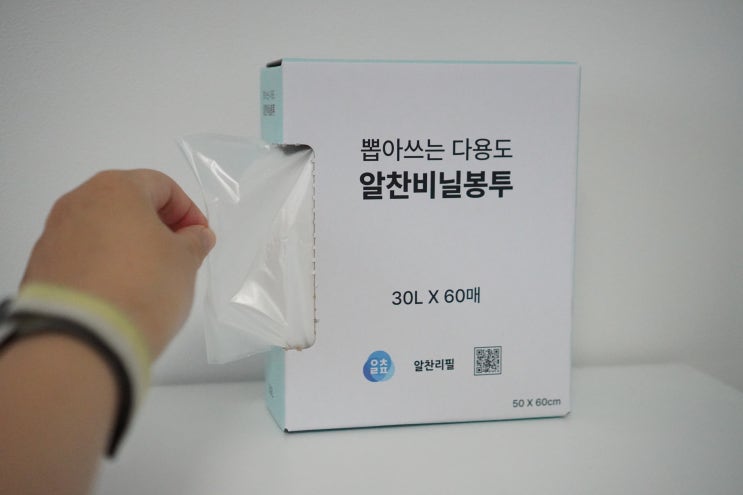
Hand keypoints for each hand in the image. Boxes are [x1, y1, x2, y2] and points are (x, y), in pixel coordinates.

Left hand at [20, 169, 215, 359]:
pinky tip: (121, 292)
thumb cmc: (143, 287)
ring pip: (103, 230)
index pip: (162, 185)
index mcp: (115, 188)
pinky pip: (84, 256)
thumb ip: (194, 242)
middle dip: (158, 227)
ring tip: (151, 278)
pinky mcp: (44, 267)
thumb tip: (195, 236)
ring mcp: (55, 234)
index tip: (200, 238)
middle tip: (179, 256)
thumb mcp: (185, 262)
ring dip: (130, 246)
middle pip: (128, 204)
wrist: (82, 339)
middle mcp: (78, 202)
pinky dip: (105, 266)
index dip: (188, 212)